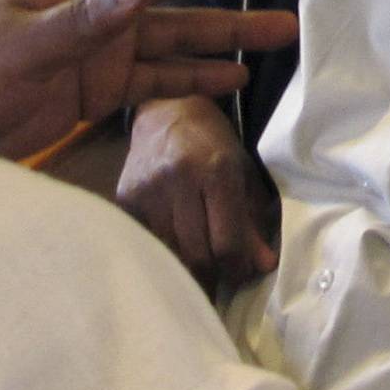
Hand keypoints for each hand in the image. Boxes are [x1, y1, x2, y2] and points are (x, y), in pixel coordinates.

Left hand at [0, 0, 298, 159]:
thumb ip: (85, 17)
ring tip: (280, 28)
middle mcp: (96, 8)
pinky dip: (196, 77)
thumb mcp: (23, 45)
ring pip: (177, 32)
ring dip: (226, 30)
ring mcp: (100, 49)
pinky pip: (158, 78)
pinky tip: (234, 77)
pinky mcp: (97, 90)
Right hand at [118, 94, 277, 288]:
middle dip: (212, 275)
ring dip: (186, 266)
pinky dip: (161, 249)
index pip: (226, 243)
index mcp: (216, 171)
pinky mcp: (125, 196)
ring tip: (199, 266)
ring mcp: (148, 188)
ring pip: (169, 252)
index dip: (236, 269)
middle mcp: (179, 179)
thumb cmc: (213, 144)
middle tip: (220, 278)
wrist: (168, 111)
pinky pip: (146, 240)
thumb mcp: (242, 174)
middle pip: (196, 254)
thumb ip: (253, 221)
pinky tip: (173, 245)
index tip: (239, 275)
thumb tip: (263, 266)